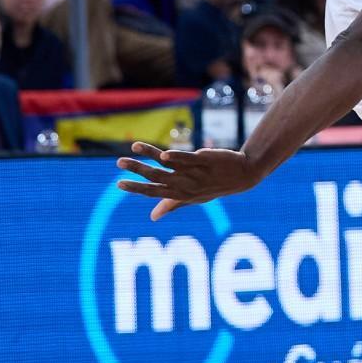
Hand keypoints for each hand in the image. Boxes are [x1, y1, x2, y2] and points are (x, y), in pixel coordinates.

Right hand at [115, 142, 260, 220]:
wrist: (242, 175)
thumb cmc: (214, 187)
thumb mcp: (193, 198)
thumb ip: (171, 204)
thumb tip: (153, 217)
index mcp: (180, 194)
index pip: (154, 192)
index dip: (136, 189)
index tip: (119, 184)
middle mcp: (185, 184)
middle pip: (157, 178)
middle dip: (137, 170)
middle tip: (119, 162)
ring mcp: (195, 172)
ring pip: (168, 165)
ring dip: (150, 156)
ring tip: (134, 146)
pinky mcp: (205, 160)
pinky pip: (189, 158)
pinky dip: (176, 157)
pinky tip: (163, 154)